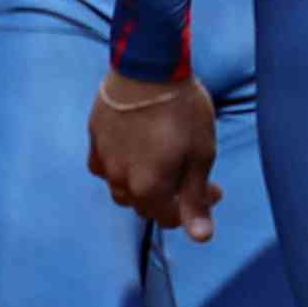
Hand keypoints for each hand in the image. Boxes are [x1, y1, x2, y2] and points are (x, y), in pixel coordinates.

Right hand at [88, 70, 218, 236]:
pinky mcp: (95, 137)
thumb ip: (195, 198)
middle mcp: (121, 181)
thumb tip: (201, 238)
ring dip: (140, 185)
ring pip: (120, 189)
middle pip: (144, 206)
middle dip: (168, 197)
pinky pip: (103, 165)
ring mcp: (104, 159)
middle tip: (190, 173)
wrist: (148, 67)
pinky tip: (131, 151)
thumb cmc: (182, 111)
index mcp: (148, 190)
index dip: (193, 209)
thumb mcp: (200, 156)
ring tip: (159, 164)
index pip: (169, 219)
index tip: (212, 187)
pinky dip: (118, 167)